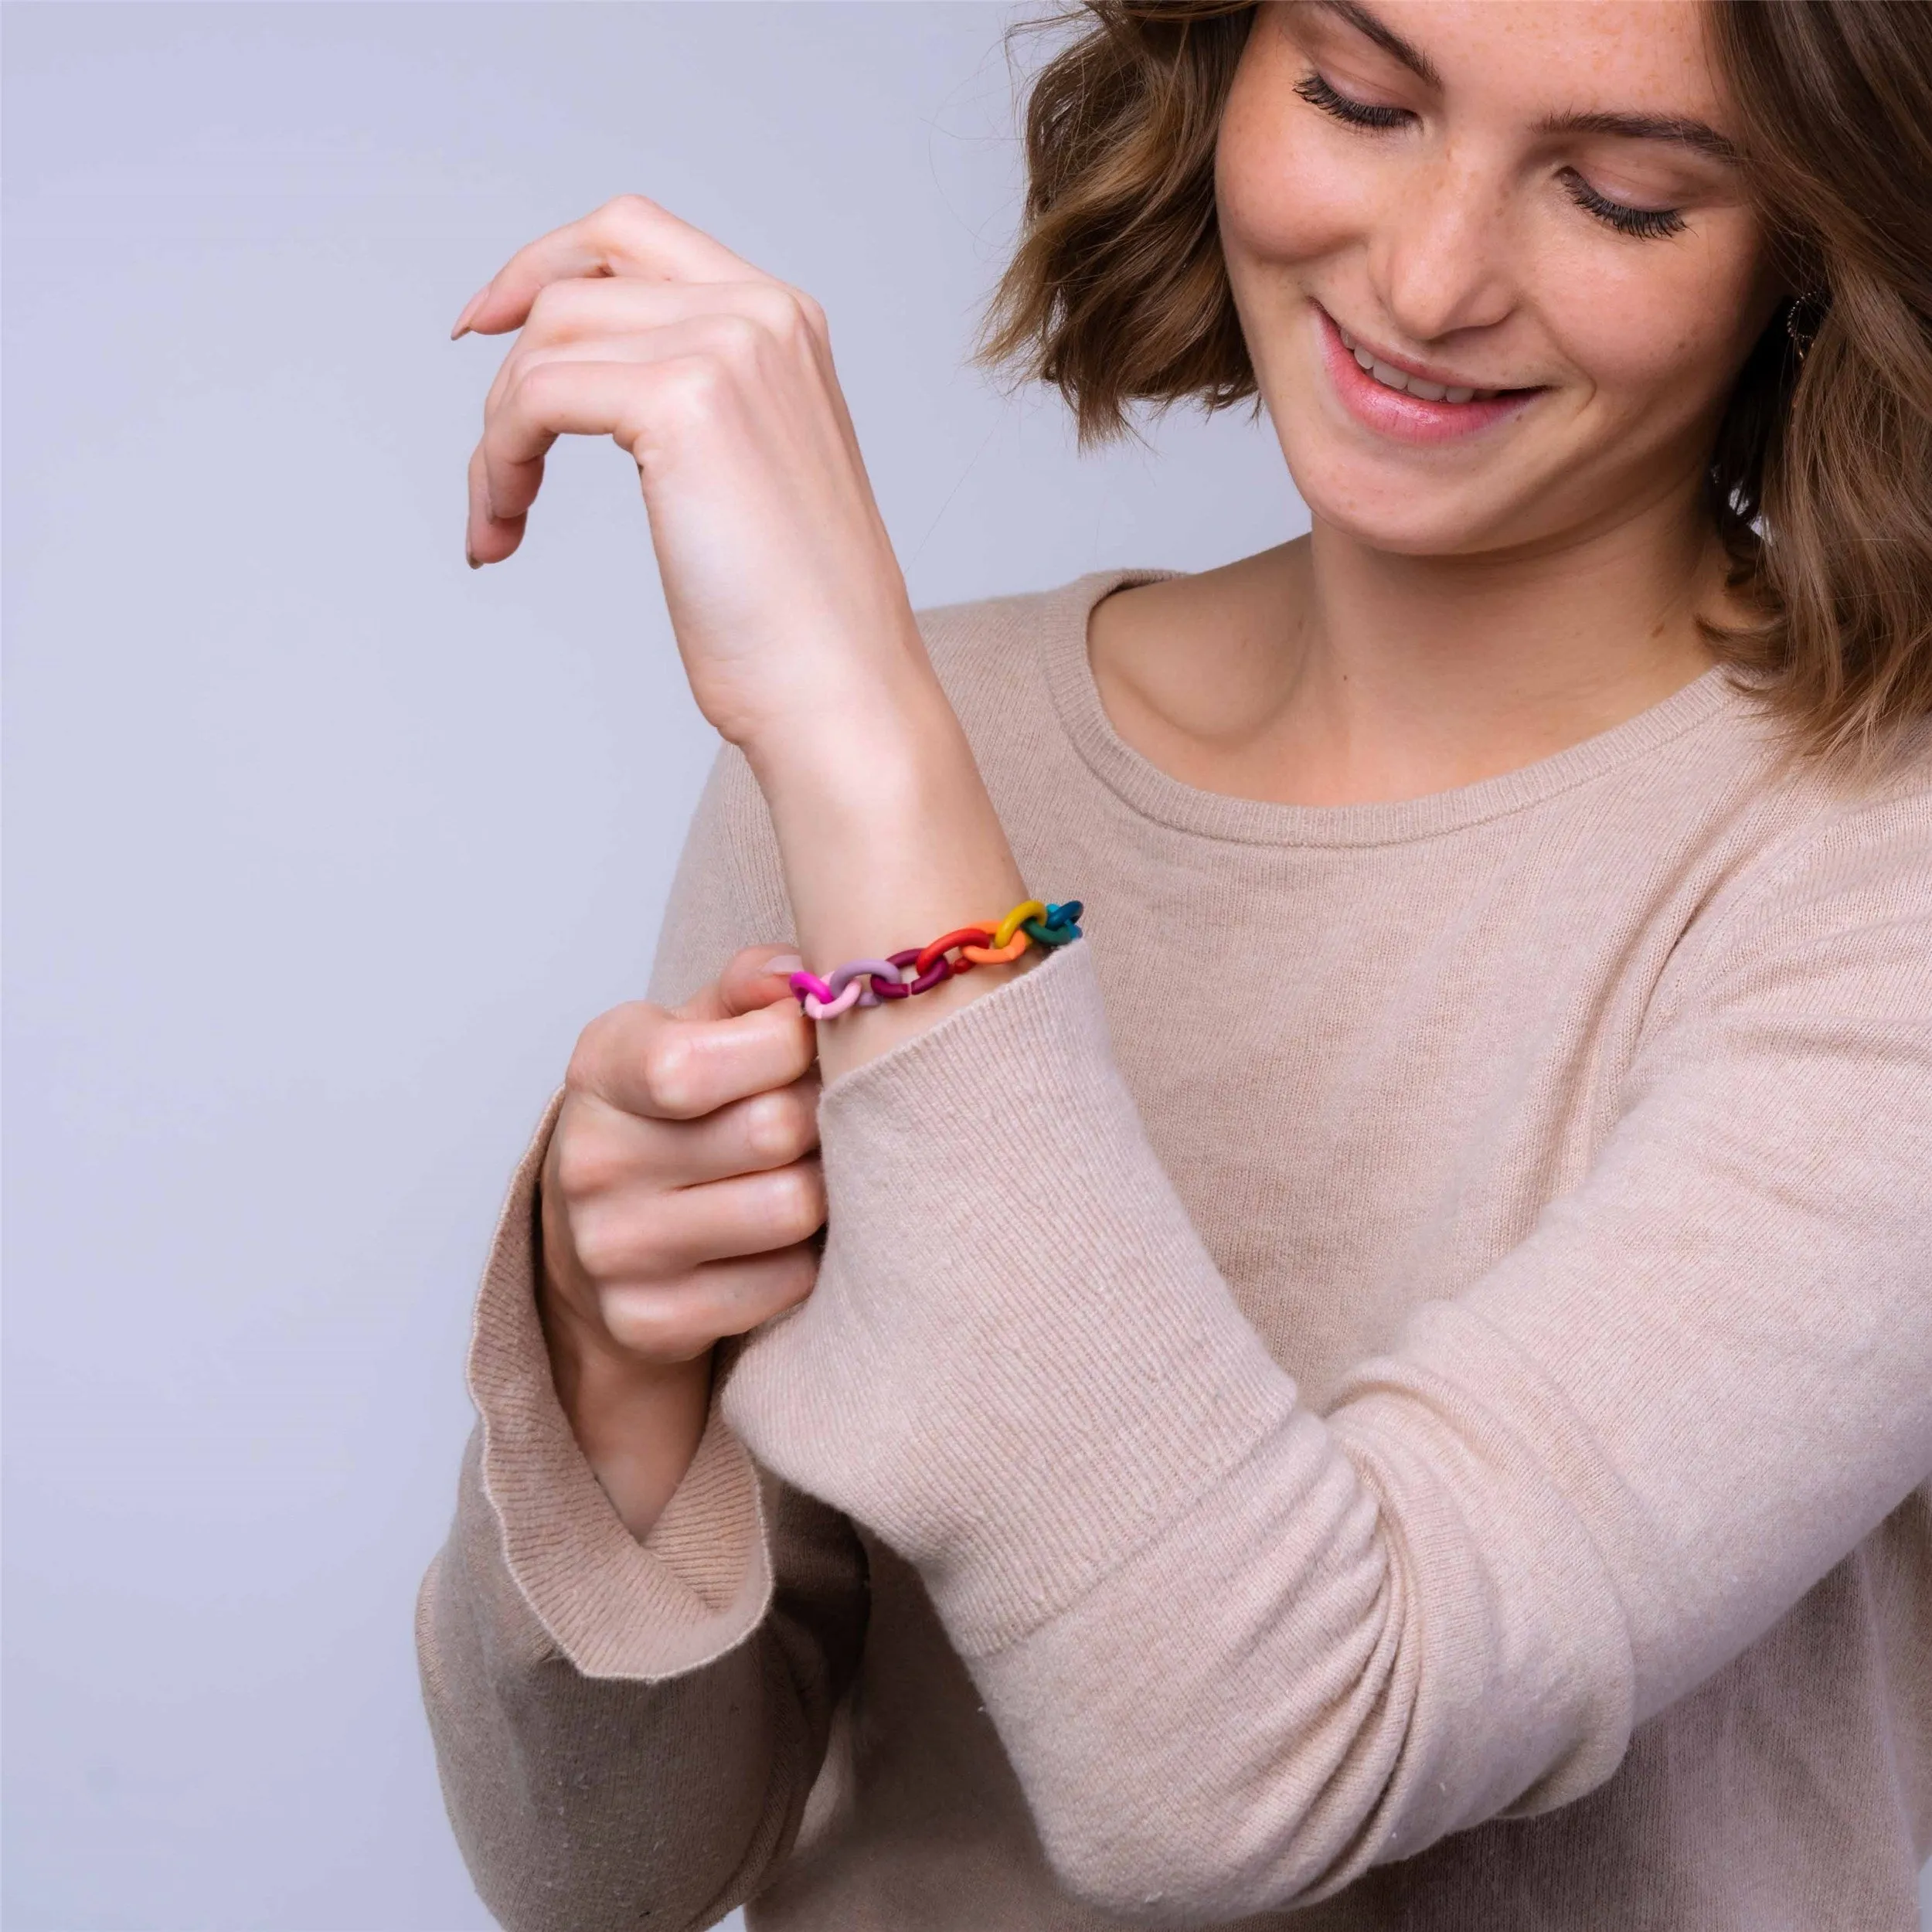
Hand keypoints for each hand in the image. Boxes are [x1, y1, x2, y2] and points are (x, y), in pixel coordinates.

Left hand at [454, 195, 936, 756]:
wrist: (838, 686)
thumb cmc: (795, 616)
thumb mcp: (750, 471)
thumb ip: (694, 398)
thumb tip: (581, 379)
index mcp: (785, 321)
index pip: (633, 233)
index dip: (542, 265)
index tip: (485, 324)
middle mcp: (761, 315)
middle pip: (575, 279)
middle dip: (507, 360)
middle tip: (487, 452)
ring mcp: (727, 349)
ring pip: (544, 342)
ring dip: (497, 437)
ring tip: (503, 521)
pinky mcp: (682, 402)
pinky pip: (535, 397)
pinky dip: (498, 462)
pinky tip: (505, 530)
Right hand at [539, 944, 824, 1536]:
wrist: (606, 1238)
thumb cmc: (676, 1112)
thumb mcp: (692, 1029)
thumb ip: (748, 991)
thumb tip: (796, 976)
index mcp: (602, 1067)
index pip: (697, 1062)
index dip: (790, 1044)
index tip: (807, 1042)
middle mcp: (593, 1161)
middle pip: (773, 1131)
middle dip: (822, 1114)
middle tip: (824, 1112)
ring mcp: (615, 1251)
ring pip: (792, 1208)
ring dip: (826, 1187)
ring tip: (812, 1168)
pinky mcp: (649, 1321)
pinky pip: (788, 1281)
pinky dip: (808, 1257)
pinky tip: (786, 1235)